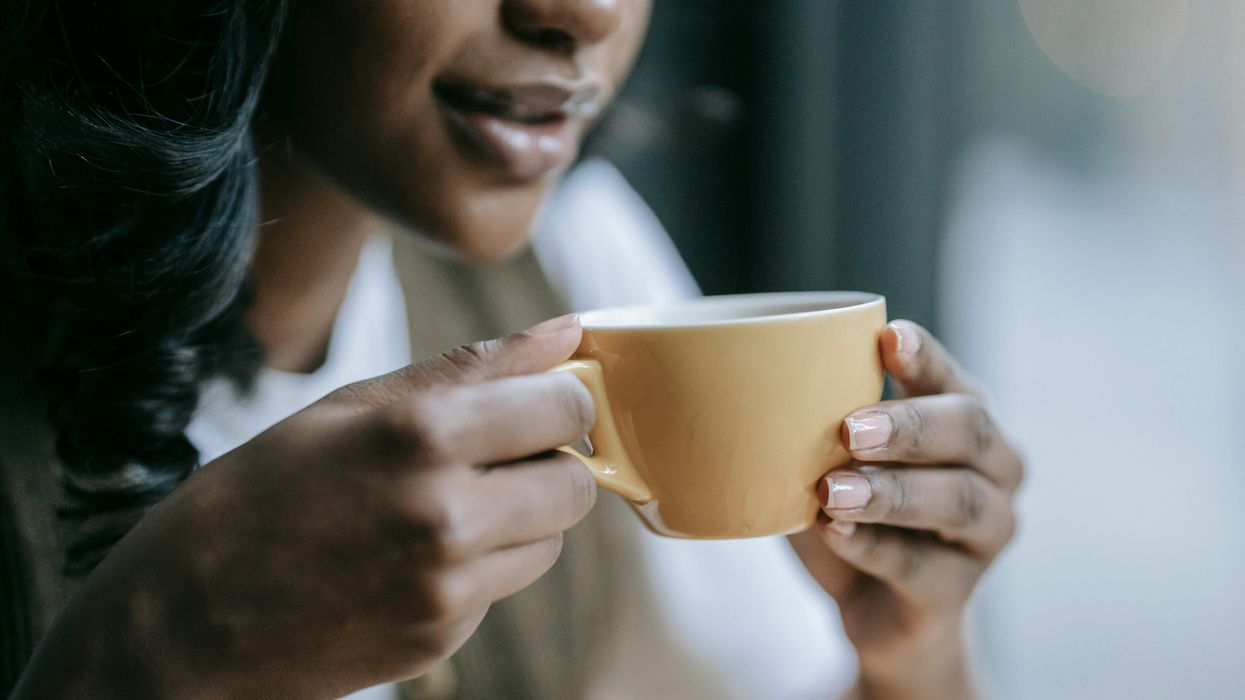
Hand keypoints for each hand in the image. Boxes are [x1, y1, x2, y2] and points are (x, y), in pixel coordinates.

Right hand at [14, 315, 596, 699]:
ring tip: (446, 506)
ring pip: (552, 539)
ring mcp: (445, 587)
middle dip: (550, 463)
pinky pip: (504, 586)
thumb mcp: (353, 405)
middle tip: (498, 456)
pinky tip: (416, 556)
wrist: (186, 617)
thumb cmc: (264, 490)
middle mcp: (444, 515)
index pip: (565, 406)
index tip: (539, 401)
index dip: (561, 399)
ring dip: (522, 518)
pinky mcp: (442, 638)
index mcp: (419, 435)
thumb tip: (566, 330)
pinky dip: (482, 566)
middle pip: (576, 483)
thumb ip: (473, 367)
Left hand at [789, 321, 1023, 699]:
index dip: (925, 357)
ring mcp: (985, 533)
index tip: (888, 336)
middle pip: (969, 431)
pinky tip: (836, 534)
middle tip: (851, 428)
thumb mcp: (830, 460)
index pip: (951, 378)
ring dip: (891, 491)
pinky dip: (873, 548)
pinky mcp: (956, 592)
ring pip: (956, 500)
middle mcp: (993, 469)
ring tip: (833, 491)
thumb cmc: (852, 513)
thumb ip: (814, 424)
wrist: (877, 614)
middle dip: (909, 425)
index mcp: (964, 419)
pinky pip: (919, 567)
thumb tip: (748, 387)